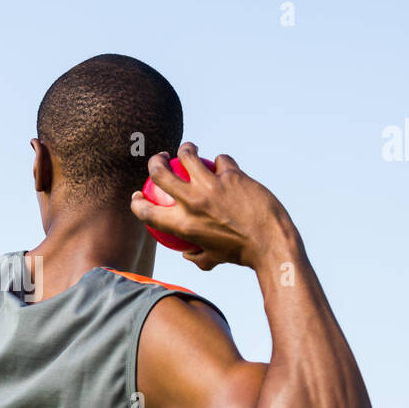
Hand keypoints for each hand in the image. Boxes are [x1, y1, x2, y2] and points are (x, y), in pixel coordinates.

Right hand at [130, 143, 296, 270]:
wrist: (271, 244)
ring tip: (187, 149)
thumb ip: (196, 256)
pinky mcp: (232, 176)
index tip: (138, 195)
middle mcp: (191, 202)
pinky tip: (224, 165)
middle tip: (161, 159)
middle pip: (159, 172)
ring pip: (187, 155)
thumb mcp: (212, 259)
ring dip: (185, 148)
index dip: (137, 202)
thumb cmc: (241, 254)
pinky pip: (221, 160)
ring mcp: (211, 186)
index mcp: (181, 225)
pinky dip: (221, 162)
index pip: (146, 211)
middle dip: (155, 161)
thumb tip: (185, 252)